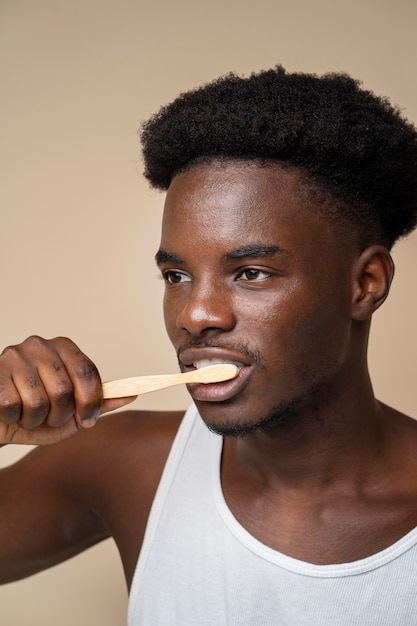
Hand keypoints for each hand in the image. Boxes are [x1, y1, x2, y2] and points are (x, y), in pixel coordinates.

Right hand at [0, 336, 132, 444]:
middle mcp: (39, 345)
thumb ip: (99, 401)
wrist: (1, 420)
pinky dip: (15, 419)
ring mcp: (14, 357)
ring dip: (36, 420)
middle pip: (64, 389)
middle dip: (61, 415)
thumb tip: (132, 394)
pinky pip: (13, 406)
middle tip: (52, 419)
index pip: (86, 371)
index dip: (90, 401)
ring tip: (29, 415)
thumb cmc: (38, 413)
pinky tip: (11, 412)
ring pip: (38, 401)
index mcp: (63, 348)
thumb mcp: (73, 410)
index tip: (87, 420)